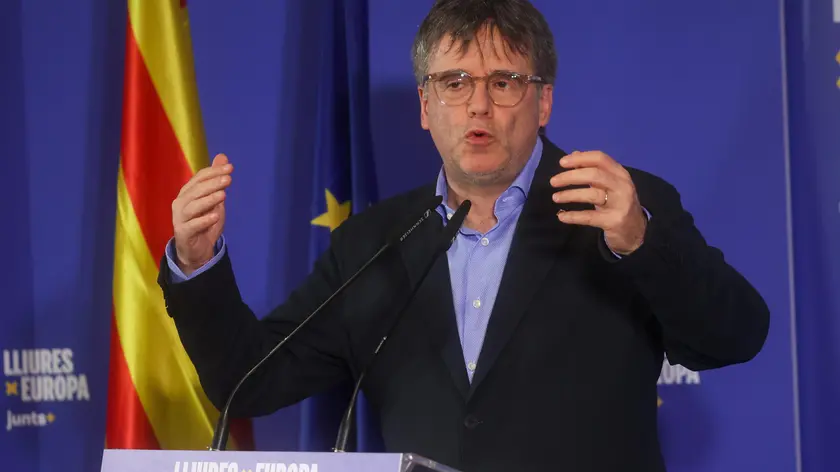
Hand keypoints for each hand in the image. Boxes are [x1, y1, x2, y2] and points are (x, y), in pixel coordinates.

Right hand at [172, 154, 232, 273]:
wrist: (197, 249)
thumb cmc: (205, 221)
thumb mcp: (214, 199)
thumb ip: (216, 180)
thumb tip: (222, 156)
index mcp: (187, 192)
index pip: (199, 178)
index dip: (214, 172)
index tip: (230, 168)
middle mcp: (181, 203)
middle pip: (196, 190)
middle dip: (213, 183)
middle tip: (228, 179)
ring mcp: (180, 218)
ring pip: (192, 206)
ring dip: (208, 200)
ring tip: (223, 195)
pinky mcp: (182, 233)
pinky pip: (192, 225)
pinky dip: (203, 220)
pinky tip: (215, 216)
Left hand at [549, 151, 645, 254]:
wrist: (636, 231)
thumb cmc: (618, 203)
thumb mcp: (610, 184)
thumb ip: (593, 169)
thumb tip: (574, 154)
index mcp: (620, 173)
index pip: (600, 158)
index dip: (580, 158)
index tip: (562, 163)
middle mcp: (622, 186)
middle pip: (595, 175)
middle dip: (571, 176)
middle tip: (553, 182)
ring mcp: (620, 204)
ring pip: (592, 195)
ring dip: (570, 195)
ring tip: (555, 197)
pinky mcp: (614, 221)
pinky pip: (590, 217)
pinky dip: (574, 216)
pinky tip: (561, 216)